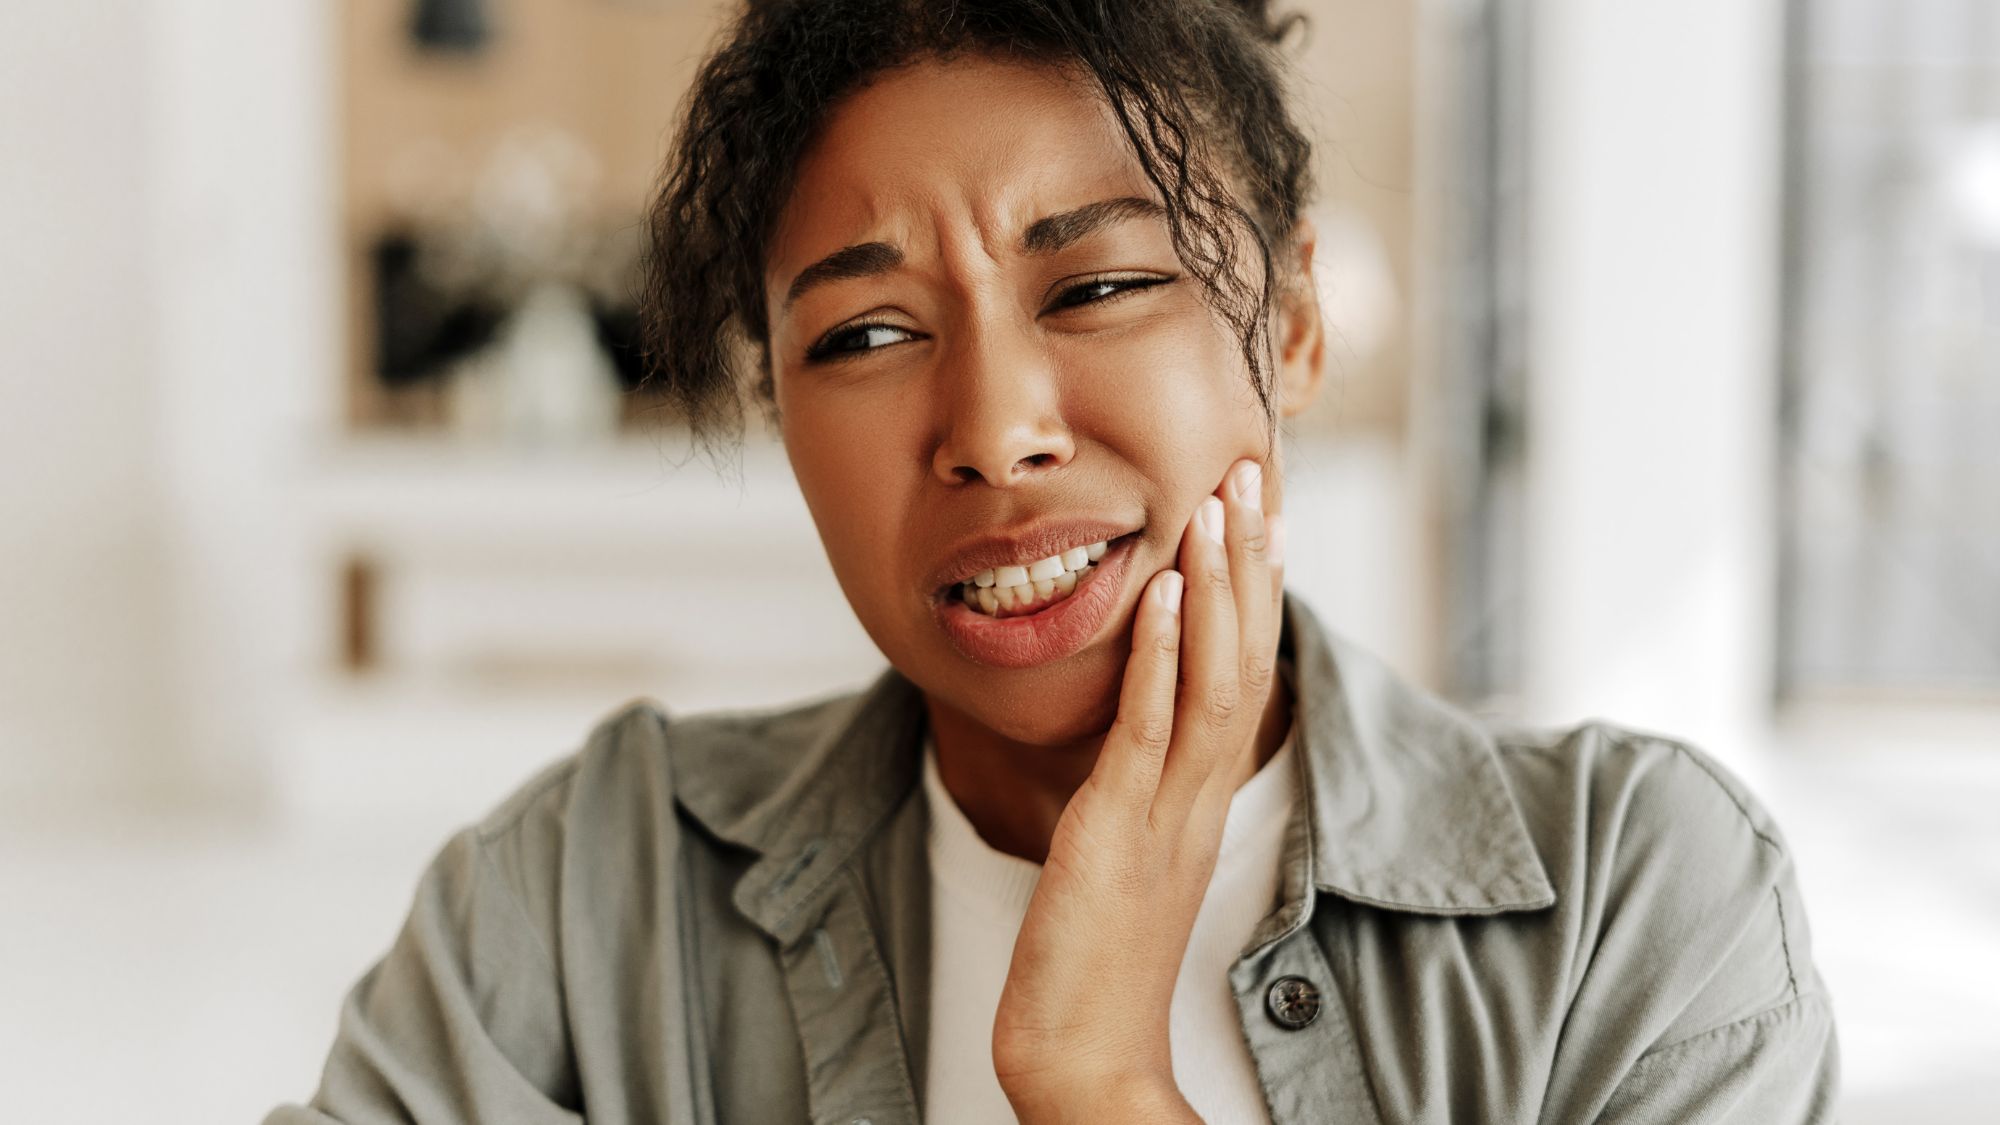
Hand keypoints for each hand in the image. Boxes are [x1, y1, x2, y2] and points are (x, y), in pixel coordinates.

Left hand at [990, 457, 1285, 1124]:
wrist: (1080, 1053)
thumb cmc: (1092, 962)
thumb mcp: (1123, 856)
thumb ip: (1136, 792)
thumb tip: (1133, 733)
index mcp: (1201, 797)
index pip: (1243, 673)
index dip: (1255, 589)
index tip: (1259, 513)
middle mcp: (1198, 795)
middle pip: (1246, 656)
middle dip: (1252, 560)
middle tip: (1256, 469)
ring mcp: (1165, 811)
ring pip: (1211, 680)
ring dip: (1216, 586)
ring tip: (1218, 503)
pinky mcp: (1117, 829)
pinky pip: (1146, 729)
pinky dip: (1156, 655)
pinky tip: (1159, 591)